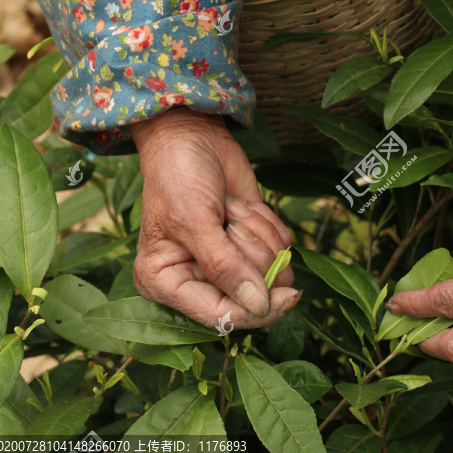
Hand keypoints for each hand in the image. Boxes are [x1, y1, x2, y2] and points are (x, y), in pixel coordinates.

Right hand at [130, 107, 298, 328]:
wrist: (193, 136)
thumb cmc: (178, 177)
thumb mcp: (194, 222)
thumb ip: (224, 268)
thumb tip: (259, 306)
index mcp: (166, 285)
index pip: (220, 317)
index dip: (255, 310)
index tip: (286, 297)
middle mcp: (198, 280)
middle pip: (254, 297)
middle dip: (252, 255)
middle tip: (231, 223)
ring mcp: (229, 263)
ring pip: (273, 270)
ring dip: (259, 233)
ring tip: (231, 209)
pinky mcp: (253, 242)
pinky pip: (282, 248)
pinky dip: (268, 222)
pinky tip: (242, 205)